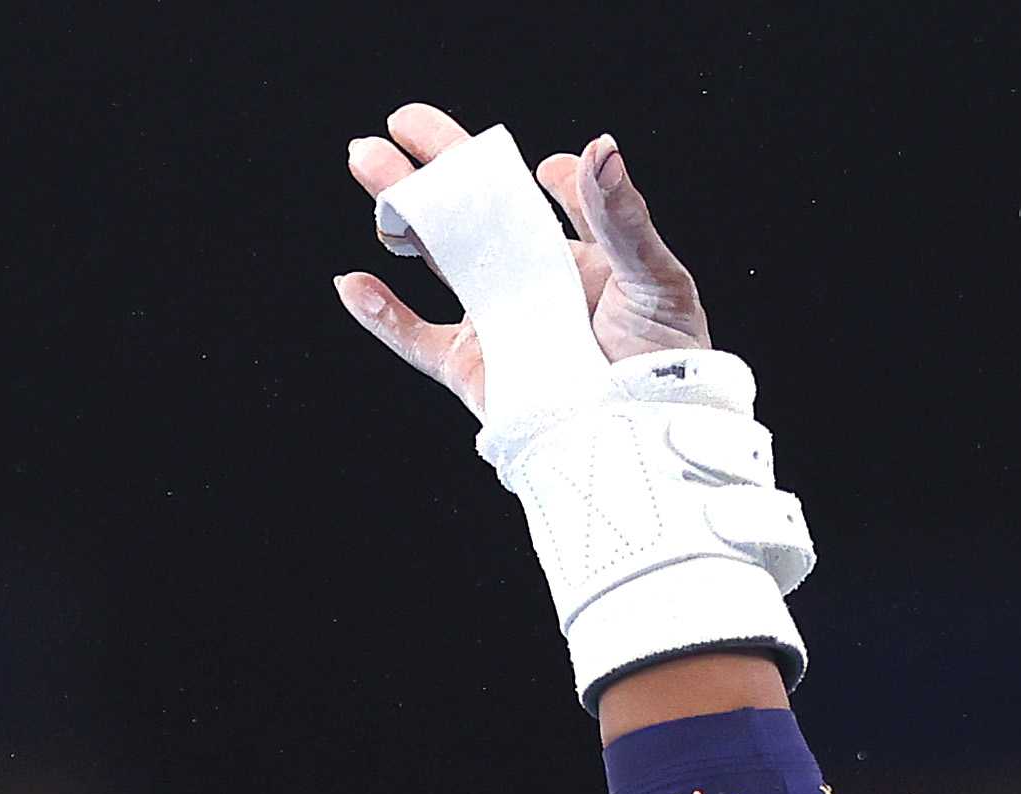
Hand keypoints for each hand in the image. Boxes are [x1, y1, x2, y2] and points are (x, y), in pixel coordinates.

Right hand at [334, 103, 709, 411]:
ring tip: (367, 164)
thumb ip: (623, 217)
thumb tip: (600, 148)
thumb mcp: (657, 281)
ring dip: (399, 212)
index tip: (540, 168)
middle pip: (475, 213)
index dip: (548, 178)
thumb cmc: (666, 368)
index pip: (554, 201)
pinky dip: (381, 314)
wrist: (642, 443)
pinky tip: (354, 283)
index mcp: (583, 258)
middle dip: (438, 166)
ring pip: (437, 257)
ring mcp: (498, 322)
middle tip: (401, 123)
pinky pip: (415, 339)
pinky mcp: (473, 368)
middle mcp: (535, 284)